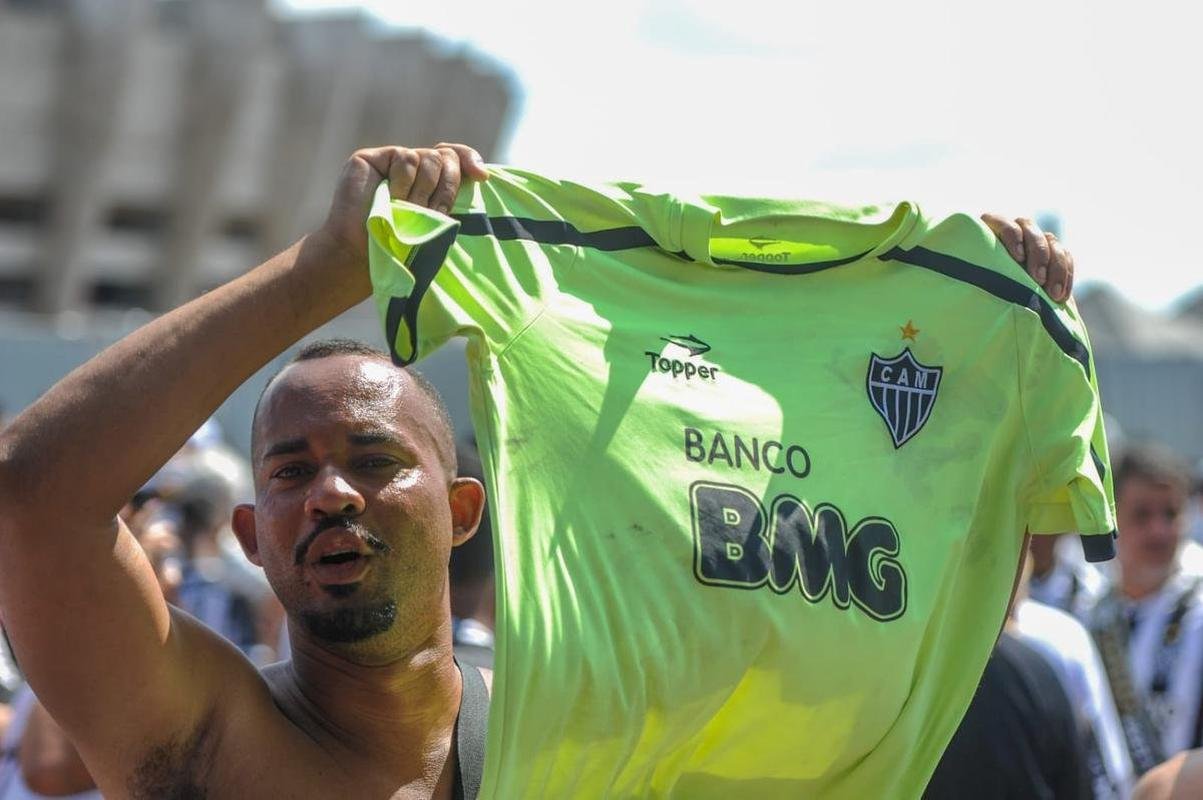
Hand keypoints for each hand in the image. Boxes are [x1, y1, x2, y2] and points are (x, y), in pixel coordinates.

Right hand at [318, 143, 488, 264]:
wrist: (363, 256)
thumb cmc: (401, 248)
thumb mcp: (437, 223)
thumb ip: (453, 197)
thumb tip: (483, 174)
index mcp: (431, 181)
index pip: (457, 156)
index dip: (470, 160)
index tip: (482, 178)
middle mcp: (413, 168)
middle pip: (446, 157)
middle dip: (446, 187)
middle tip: (432, 213)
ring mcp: (392, 161)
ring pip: (429, 157)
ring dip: (423, 190)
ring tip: (407, 210)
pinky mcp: (372, 158)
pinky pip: (405, 157)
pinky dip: (404, 181)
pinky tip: (391, 198)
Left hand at [980, 214, 1073, 302]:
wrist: (998, 316)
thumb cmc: (978, 300)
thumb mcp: (972, 291)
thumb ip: (978, 279)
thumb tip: (974, 282)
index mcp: (985, 235)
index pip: (1000, 221)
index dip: (1011, 235)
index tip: (1018, 257)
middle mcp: (1012, 232)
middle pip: (1029, 229)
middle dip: (1038, 254)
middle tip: (1038, 280)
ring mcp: (1034, 241)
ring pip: (1050, 241)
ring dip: (1055, 267)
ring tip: (1053, 295)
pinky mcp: (1052, 255)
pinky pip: (1065, 256)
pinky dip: (1065, 275)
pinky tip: (1061, 296)